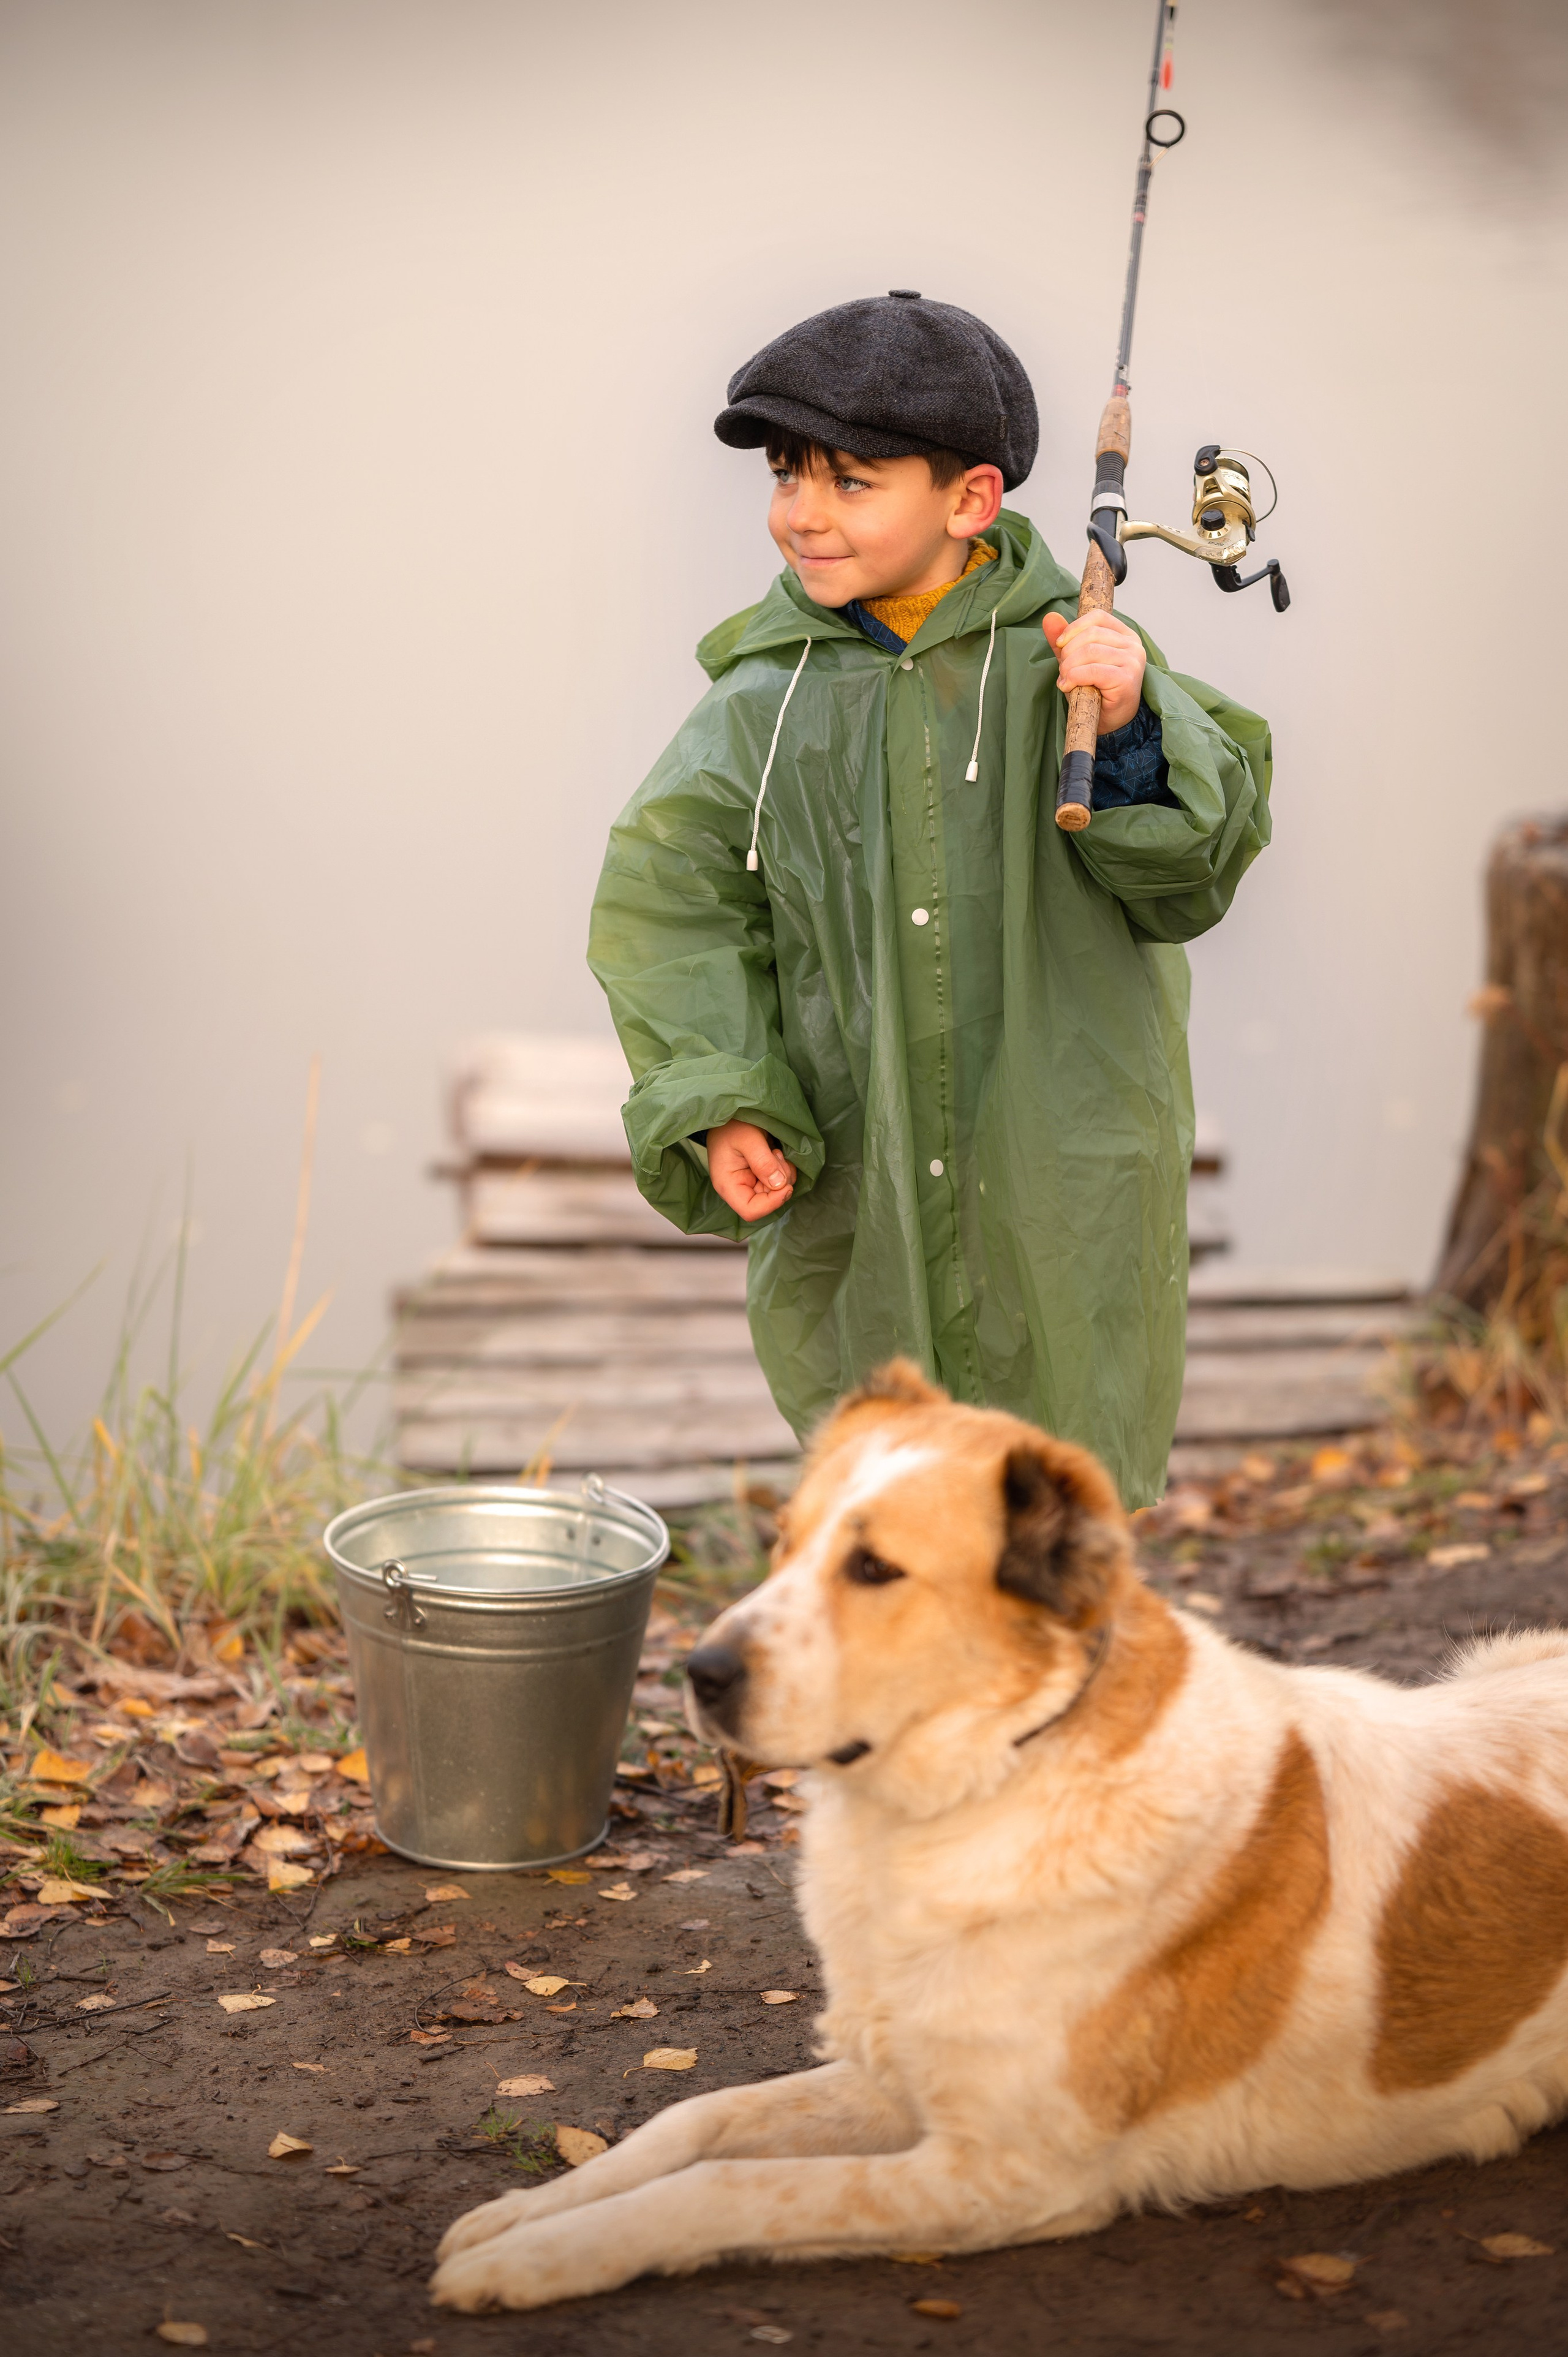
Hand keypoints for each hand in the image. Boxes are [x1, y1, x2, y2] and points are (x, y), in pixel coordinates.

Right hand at [707, 1120, 796, 1221]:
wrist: (731, 1112)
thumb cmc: (733, 1124)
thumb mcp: (748, 1138)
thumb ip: (763, 1162)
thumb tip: (780, 1184)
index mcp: (728, 1185)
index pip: (750, 1211)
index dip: (771, 1203)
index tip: (786, 1185)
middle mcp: (739, 1188)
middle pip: (767, 1202)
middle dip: (780, 1183)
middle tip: (777, 1156)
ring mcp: (751, 1183)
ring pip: (776, 1192)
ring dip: (784, 1174)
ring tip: (775, 1152)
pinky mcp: (760, 1176)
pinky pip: (778, 1182)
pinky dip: (784, 1170)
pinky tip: (776, 1154)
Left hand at [1042, 607, 1145, 732]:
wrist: (1112, 723)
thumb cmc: (1097, 691)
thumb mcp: (1078, 662)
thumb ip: (1065, 641)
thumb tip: (1049, 617)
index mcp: (1125, 635)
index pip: (1098, 617)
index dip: (1074, 627)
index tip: (1060, 645)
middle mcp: (1133, 645)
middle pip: (1091, 634)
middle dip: (1068, 652)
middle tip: (1063, 670)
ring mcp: (1132, 661)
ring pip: (1090, 651)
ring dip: (1069, 667)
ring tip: (1066, 680)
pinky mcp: (1126, 679)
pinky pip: (1093, 670)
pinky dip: (1074, 677)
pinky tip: (1068, 686)